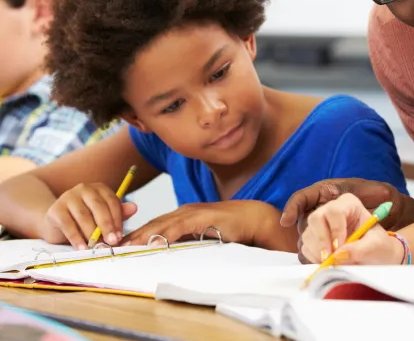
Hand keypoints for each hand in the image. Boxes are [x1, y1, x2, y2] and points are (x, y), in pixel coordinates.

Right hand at [43, 183, 137, 249]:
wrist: (55, 222)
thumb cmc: (85, 220)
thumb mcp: (102, 216)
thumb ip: (118, 213)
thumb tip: (134, 208)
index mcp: (99, 188)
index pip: (112, 201)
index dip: (117, 219)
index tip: (120, 236)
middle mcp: (84, 189)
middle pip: (98, 207)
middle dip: (107, 226)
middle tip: (112, 242)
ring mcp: (68, 197)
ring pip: (83, 216)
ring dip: (92, 234)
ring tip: (97, 247)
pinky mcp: (55, 209)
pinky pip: (68, 225)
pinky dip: (76, 238)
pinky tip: (82, 248)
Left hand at [121, 200, 296, 251]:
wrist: (253, 217)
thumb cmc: (231, 227)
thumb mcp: (204, 234)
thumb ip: (188, 239)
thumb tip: (171, 250)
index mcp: (183, 214)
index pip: (155, 225)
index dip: (136, 234)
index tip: (120, 245)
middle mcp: (184, 210)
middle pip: (153, 223)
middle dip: (132, 235)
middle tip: (113, 246)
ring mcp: (192, 212)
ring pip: (162, 224)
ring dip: (143, 235)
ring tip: (126, 246)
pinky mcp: (202, 217)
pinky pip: (179, 227)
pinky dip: (164, 234)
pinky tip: (153, 241)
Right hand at [301, 193, 404, 264]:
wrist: (376, 257)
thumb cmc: (379, 247)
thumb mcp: (376, 247)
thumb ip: (360, 250)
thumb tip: (338, 255)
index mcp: (349, 204)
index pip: (335, 211)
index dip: (335, 230)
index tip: (339, 248)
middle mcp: (332, 210)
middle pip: (315, 218)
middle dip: (321, 240)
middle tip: (330, 259)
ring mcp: (321, 224)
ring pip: (308, 234)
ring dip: (318, 252)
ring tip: (334, 263)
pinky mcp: (314, 239)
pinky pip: (306, 247)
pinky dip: (314, 258)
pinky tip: (329, 263)